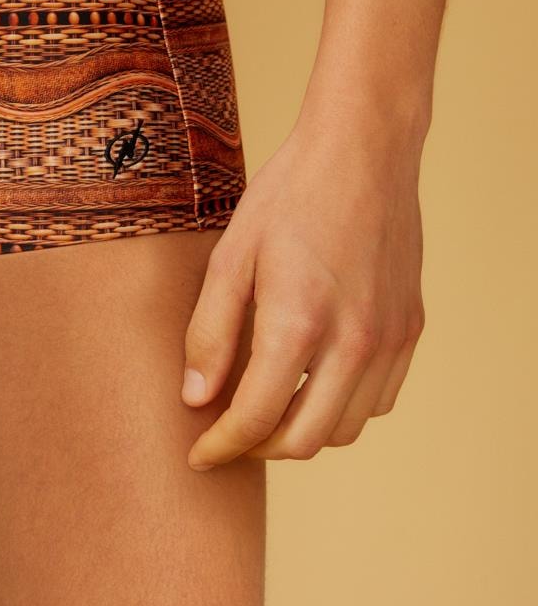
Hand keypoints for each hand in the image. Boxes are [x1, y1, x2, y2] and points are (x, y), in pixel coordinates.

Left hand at [181, 108, 425, 470]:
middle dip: (258, 450)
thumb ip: (210, 333)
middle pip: (305, 441)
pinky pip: (379, 399)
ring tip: (268, 407)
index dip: (221, 447)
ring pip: (346, 428)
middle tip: (229, 437)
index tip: (199, 454)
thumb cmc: (290, 194)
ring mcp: (389, 338)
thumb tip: (195, 397)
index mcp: (298, 323)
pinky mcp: (409, 328)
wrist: (363, 151)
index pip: (255, 419)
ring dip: (303, 432)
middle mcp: (352, 341)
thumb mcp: (230, 257)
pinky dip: (344, 408)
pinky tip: (314, 382)